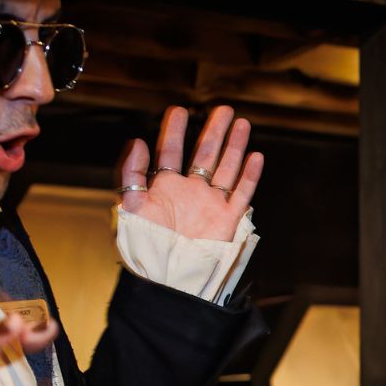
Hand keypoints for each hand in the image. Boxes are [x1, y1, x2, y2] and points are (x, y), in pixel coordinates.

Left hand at [118, 105, 262, 239]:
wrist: (166, 276)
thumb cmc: (144, 247)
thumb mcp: (129, 206)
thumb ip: (131, 173)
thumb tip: (137, 142)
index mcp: (164, 188)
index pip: (170, 151)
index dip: (174, 130)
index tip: (179, 110)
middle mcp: (189, 192)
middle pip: (205, 154)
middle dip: (214, 130)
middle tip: (224, 109)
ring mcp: (210, 204)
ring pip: (226, 168)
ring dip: (235, 146)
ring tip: (242, 123)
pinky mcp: (226, 220)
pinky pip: (241, 193)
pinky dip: (250, 176)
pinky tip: (255, 156)